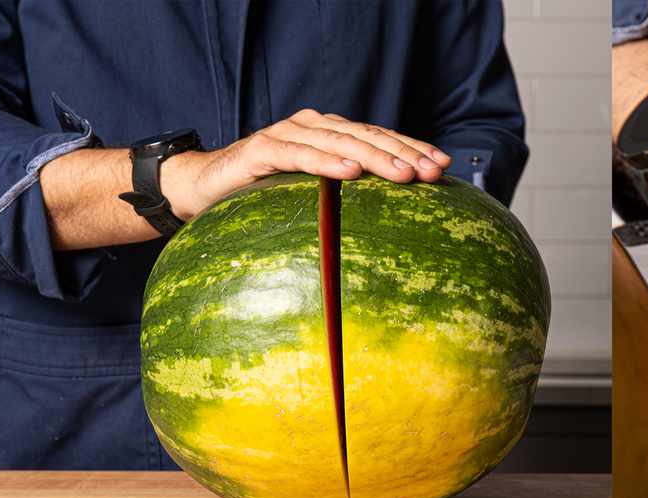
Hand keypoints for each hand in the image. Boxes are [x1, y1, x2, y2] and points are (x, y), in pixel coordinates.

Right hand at [161, 109, 451, 220]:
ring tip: (404, 174)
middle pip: (367, 137)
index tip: (444, 166)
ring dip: (375, 157)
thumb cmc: (265, 196)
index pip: (380, 137)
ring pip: (340, 142)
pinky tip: (351, 172)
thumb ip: (346, 196)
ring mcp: (287, 134)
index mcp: (331, 134)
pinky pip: (299, 154)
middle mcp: (313, 127)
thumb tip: (395, 221)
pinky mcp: (261, 149)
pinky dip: (327, 162)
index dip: (412, 148)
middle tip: (433, 173)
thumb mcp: (314, 196)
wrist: (203, 188)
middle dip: (404, 154)